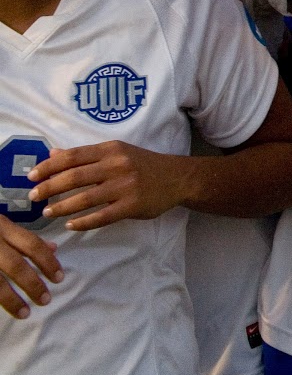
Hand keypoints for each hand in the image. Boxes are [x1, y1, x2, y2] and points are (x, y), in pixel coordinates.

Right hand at [0, 217, 61, 319]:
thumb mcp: (0, 225)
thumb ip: (23, 238)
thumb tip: (53, 248)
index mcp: (1, 226)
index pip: (31, 244)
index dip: (48, 262)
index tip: (59, 279)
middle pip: (15, 265)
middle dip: (32, 284)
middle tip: (46, 300)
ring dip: (11, 299)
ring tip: (25, 313)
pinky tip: (1, 310)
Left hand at [28, 142, 189, 231]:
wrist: (177, 178)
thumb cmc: (143, 164)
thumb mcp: (116, 152)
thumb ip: (85, 155)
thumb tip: (52, 154)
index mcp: (111, 149)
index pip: (72, 156)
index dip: (48, 166)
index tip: (31, 176)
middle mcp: (117, 165)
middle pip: (74, 177)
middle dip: (48, 188)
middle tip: (33, 197)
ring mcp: (125, 186)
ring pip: (84, 199)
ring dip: (61, 207)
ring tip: (47, 213)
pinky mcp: (132, 205)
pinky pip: (101, 216)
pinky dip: (83, 222)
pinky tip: (71, 225)